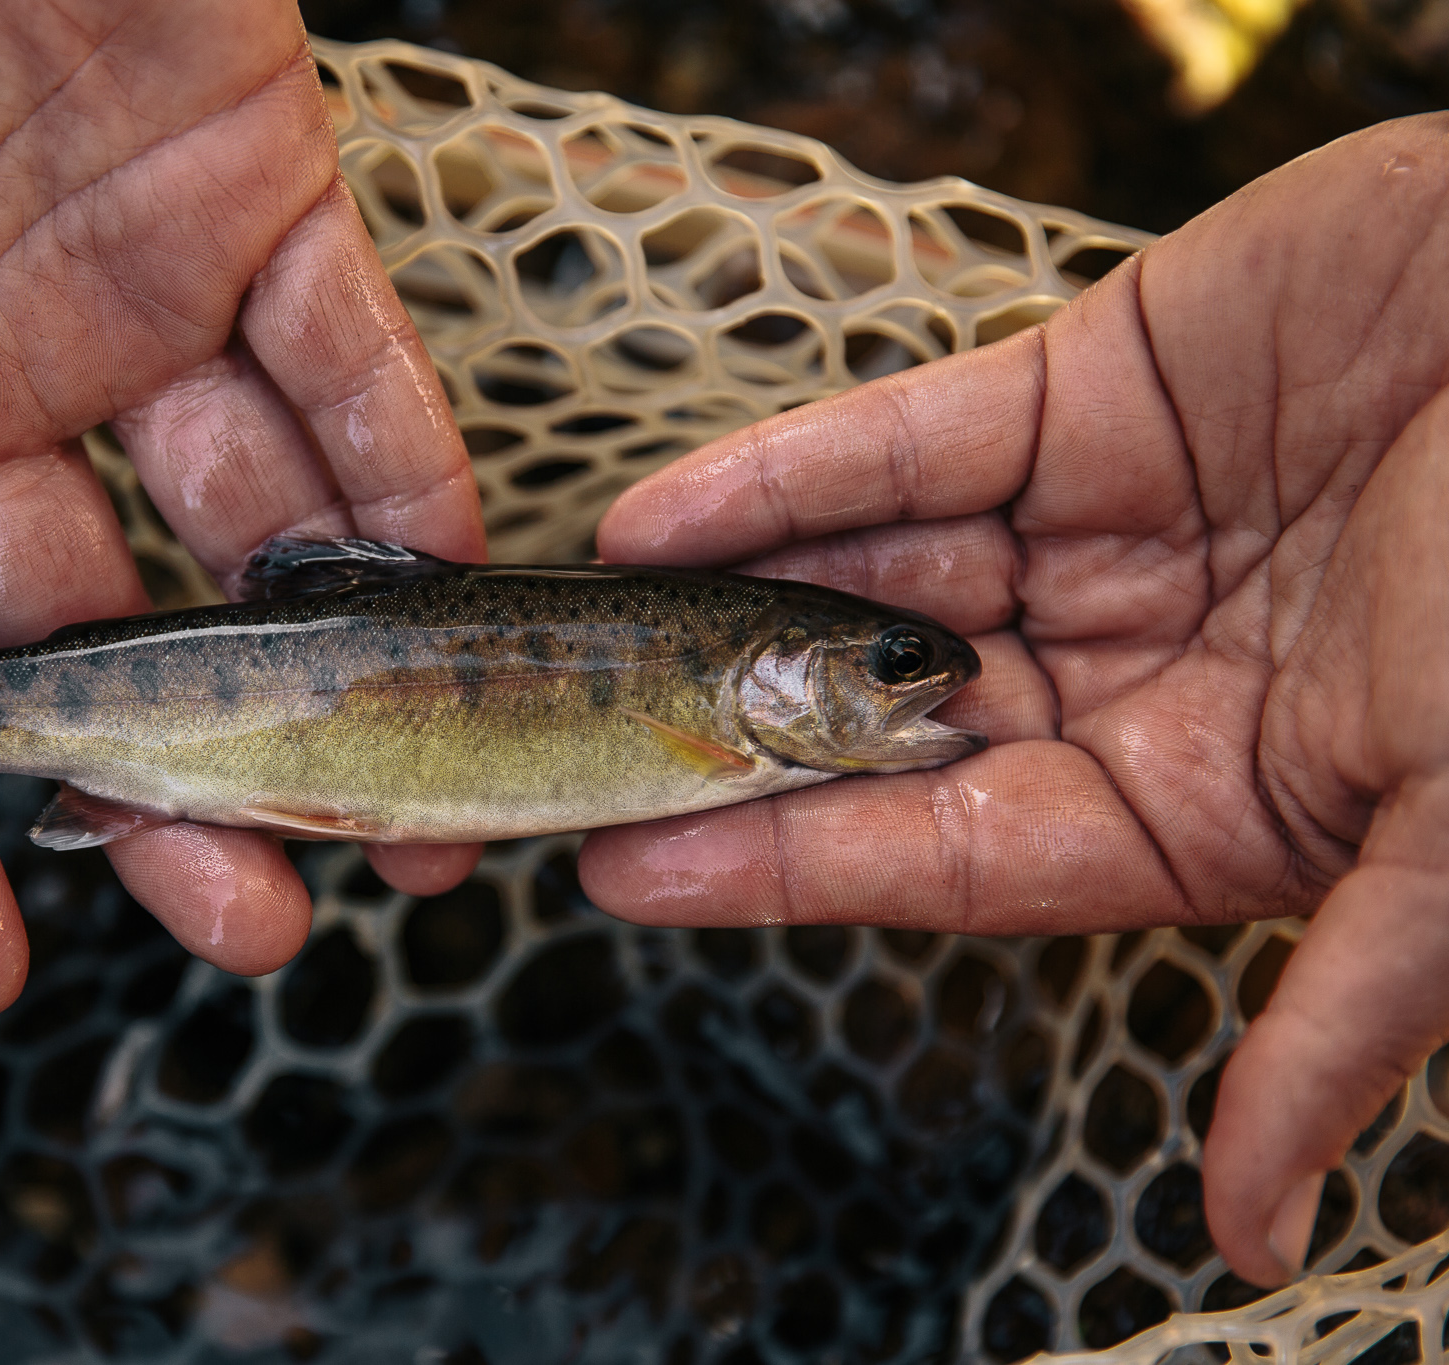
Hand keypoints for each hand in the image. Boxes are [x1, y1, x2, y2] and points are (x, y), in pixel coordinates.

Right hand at [0, 0, 485, 1014]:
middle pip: (86, 638)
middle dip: (169, 786)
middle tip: (257, 924)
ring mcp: (130, 304)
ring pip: (240, 538)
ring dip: (330, 674)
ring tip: (412, 820)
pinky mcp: (263, 202)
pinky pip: (351, 364)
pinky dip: (402, 472)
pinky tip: (450, 588)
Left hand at [582, 114, 1448, 1287]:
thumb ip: (1344, 1015)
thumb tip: (1252, 1235)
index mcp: (1196, 797)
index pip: (944, 855)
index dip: (786, 869)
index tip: (629, 874)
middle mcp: (1122, 673)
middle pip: (872, 722)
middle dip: (722, 735)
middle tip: (564, 751)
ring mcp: (1092, 533)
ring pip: (864, 574)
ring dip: (724, 600)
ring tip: (586, 630)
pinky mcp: (1085, 392)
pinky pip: (902, 440)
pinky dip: (781, 474)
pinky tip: (661, 512)